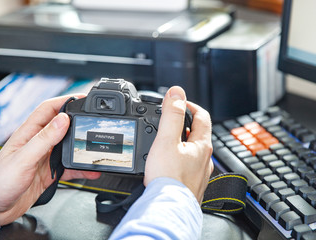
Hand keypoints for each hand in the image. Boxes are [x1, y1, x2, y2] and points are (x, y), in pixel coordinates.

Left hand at [0, 94, 100, 225]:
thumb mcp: (24, 158)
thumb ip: (44, 139)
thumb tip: (63, 120)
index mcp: (28, 133)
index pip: (49, 109)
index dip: (65, 100)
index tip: (82, 98)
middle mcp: (37, 143)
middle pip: (62, 125)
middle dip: (78, 121)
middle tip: (92, 121)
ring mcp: (44, 157)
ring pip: (67, 146)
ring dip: (80, 146)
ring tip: (93, 147)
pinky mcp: (48, 172)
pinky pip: (68, 166)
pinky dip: (80, 168)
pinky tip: (89, 171)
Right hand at [144, 86, 213, 202]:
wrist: (168, 209)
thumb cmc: (168, 179)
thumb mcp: (167, 140)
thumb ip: (172, 114)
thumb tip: (177, 92)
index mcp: (202, 145)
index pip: (202, 116)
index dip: (190, 105)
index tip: (178, 103)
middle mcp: (205, 159)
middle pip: (199, 133)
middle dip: (185, 124)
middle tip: (168, 122)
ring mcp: (200, 173)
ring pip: (194, 151)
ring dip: (182, 142)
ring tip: (166, 143)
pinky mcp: (192, 185)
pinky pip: (189, 166)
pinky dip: (180, 159)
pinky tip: (169, 165)